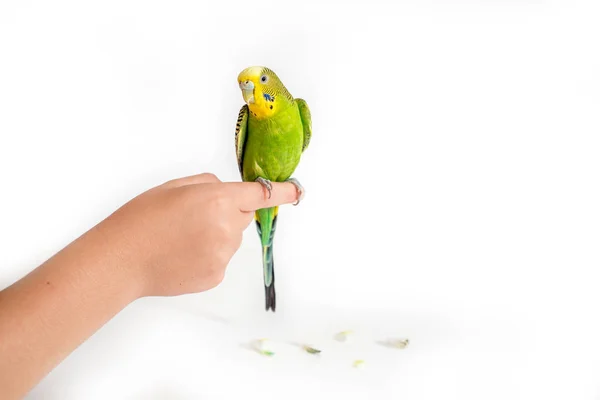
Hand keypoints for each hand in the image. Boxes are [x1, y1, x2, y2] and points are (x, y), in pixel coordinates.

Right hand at [98, 173, 299, 296]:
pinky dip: (208, 255)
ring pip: (231, 239)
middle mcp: (226, 229)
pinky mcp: (215, 276)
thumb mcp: (175, 186)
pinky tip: (183, 254)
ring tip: (182, 238)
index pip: (260, 195)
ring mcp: (222, 256)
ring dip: (216, 235)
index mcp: (217, 200)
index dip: (281, 192)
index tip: (297, 191)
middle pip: (243, 216)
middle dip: (227, 212)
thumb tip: (226, 191)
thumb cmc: (142, 219)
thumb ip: (209, 184)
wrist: (122, 259)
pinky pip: (221, 259)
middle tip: (194, 216)